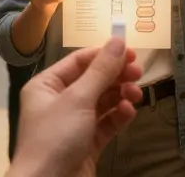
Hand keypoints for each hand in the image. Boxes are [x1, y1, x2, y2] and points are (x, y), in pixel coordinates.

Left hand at [8, 37, 142, 176]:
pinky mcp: (86, 144)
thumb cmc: (55, 137)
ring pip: (102, 102)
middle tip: (138, 73)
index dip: (105, 54)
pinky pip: (105, 124)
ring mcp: (73, 124)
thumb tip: (118, 41)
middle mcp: (58, 102)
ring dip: (120, 95)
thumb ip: (101, 71)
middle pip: (93, 80)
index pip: (79, 61)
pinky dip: (118, 117)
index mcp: (46, 86)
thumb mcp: (78, 99)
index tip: (132, 52)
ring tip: (135, 95)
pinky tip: (128, 113)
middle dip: (116, 76)